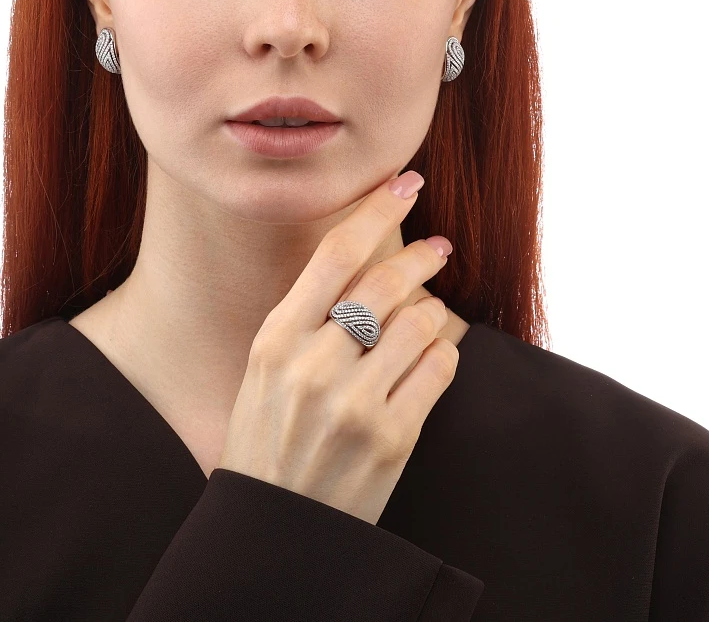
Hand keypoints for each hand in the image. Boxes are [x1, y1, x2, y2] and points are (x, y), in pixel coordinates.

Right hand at [216, 170, 455, 525]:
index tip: (406, 183)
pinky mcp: (393, 437)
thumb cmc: (268, 437)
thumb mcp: (265, 369)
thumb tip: (368, 268)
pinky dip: (443, 354)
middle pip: (385, 280)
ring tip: (426, 319)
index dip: (377, 208)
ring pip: (421, 321)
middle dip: (421, 255)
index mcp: (275, 339)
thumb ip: (308, 318)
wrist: (275, 525)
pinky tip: (429, 359)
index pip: (335, 253)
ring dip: (432, 312)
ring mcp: (354, 403)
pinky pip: (439, 367)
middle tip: (438, 247)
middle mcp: (313, 364)